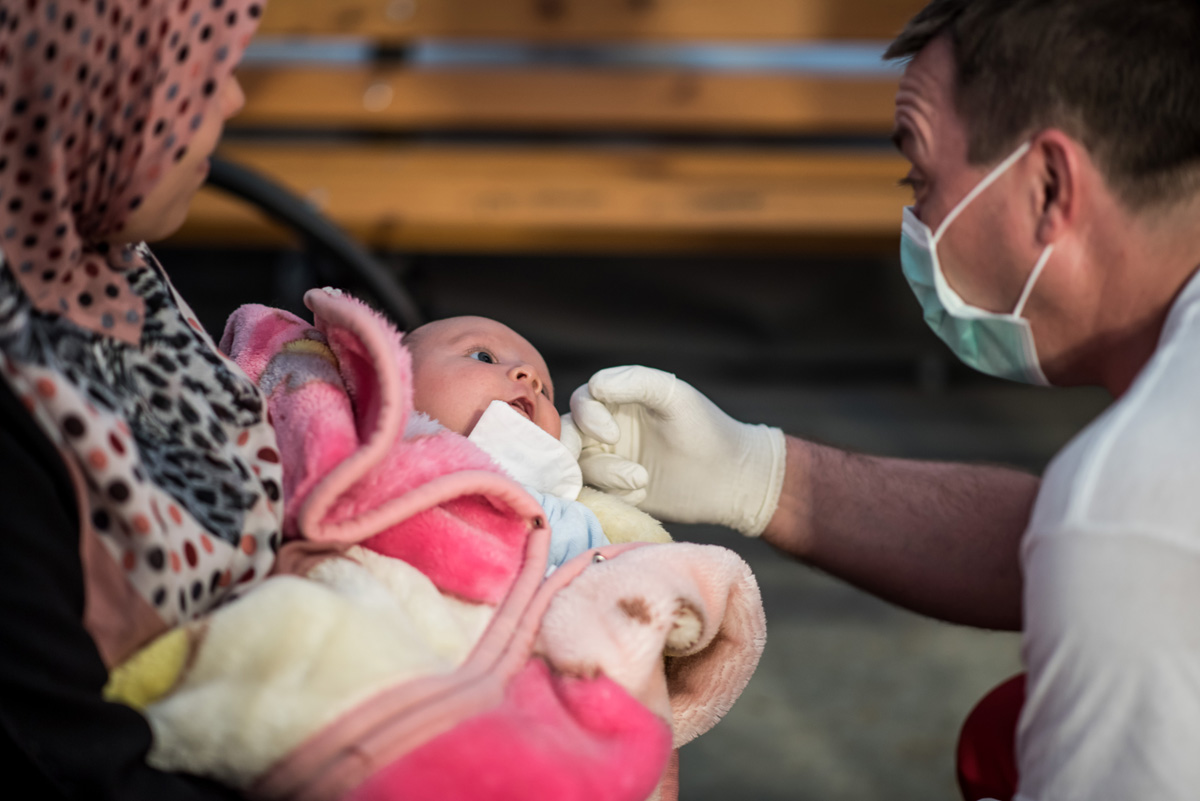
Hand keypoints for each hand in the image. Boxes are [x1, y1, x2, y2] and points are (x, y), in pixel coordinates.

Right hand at [566, 365, 785, 535]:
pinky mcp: (615, 492)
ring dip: (605, 475)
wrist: (730, 481)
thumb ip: (636, 382)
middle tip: (590, 468)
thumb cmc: (706, 430)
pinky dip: (611, 494)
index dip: (587, 418)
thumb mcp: (674, 397)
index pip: (581, 402)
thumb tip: (594, 387)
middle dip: (574, 451)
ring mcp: (609, 461)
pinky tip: (641, 494)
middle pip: (568, 435)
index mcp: (618, 399)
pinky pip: (594, 493)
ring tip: (641, 481)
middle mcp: (607, 428)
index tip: (612, 435)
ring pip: (581, 466)